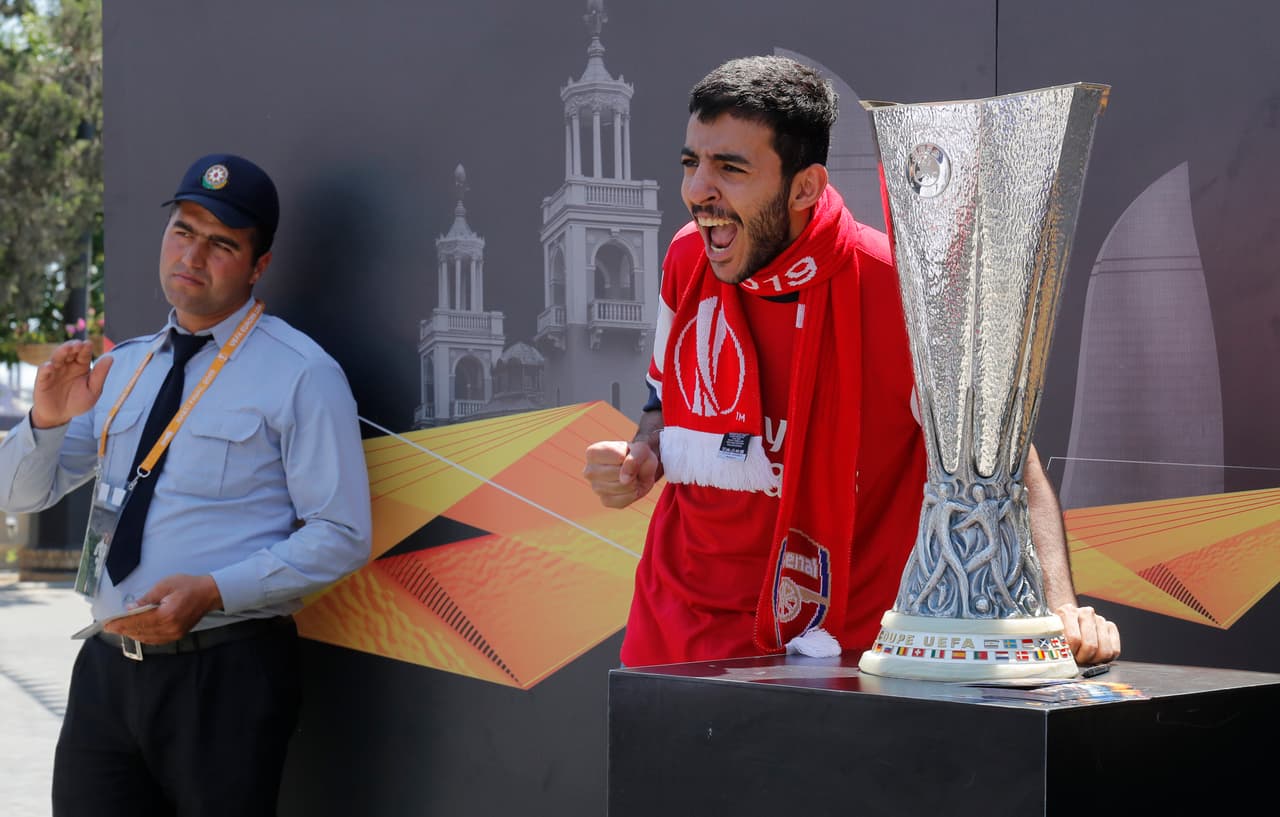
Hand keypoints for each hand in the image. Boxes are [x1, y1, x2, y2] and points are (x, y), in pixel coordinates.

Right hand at [31, 340, 112, 428]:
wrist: (60, 416)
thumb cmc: (78, 401)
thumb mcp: (93, 390)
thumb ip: (100, 375)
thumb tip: (110, 357)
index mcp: (81, 366)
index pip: (84, 354)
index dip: (85, 348)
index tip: (89, 344)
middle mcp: (67, 365)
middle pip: (69, 352)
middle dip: (73, 346)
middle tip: (78, 344)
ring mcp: (54, 371)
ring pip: (56, 358)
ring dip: (61, 352)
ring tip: (67, 348)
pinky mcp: (42, 380)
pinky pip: (43, 372)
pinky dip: (46, 368)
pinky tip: (50, 366)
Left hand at [103, 574, 222, 643]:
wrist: (209, 593)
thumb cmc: (188, 585)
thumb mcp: (166, 585)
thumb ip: (147, 598)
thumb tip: (130, 609)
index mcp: (166, 614)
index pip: (137, 621)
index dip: (120, 623)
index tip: (107, 624)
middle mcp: (169, 628)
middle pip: (140, 631)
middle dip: (123, 629)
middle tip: (109, 627)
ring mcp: (174, 633)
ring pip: (146, 638)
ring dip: (132, 634)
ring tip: (120, 629)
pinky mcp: (177, 635)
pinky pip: (155, 640)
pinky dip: (143, 637)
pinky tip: (136, 632)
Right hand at [584, 440, 660, 508]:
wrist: (642, 468)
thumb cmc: (638, 455)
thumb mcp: (640, 450)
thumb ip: (633, 459)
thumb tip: (624, 480)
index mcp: (592, 453)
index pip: (614, 456)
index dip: (627, 456)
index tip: (626, 454)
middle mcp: (589, 471)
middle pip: (616, 473)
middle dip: (630, 471)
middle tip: (631, 467)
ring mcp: (595, 488)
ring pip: (620, 487)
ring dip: (633, 483)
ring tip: (631, 477)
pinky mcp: (605, 501)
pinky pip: (622, 501)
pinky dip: (632, 495)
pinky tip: (630, 488)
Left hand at [1056, 602, 1120, 665]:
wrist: (1065, 623)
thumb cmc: (1057, 634)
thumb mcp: (1050, 637)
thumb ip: (1054, 644)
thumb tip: (1060, 657)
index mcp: (1067, 611)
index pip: (1074, 639)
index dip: (1071, 652)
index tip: (1066, 655)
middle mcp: (1085, 612)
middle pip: (1091, 646)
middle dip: (1083, 658)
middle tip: (1076, 659)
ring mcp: (1100, 619)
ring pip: (1105, 650)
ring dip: (1094, 660)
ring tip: (1084, 657)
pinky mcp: (1110, 627)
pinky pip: (1115, 650)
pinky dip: (1105, 658)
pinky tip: (1095, 656)